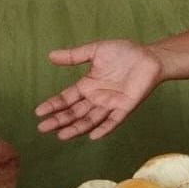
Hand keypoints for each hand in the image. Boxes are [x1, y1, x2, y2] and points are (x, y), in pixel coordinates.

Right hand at [35, 40, 163, 140]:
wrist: (150, 56)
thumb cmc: (125, 52)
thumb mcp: (96, 51)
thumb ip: (74, 55)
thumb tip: (50, 56)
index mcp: (87, 85)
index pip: (66, 99)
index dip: (53, 105)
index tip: (38, 112)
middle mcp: (96, 98)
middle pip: (74, 113)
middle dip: (59, 120)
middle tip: (42, 128)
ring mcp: (110, 104)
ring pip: (90, 120)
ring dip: (76, 128)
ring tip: (61, 136)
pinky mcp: (126, 107)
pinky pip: (113, 120)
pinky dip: (104, 128)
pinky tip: (93, 136)